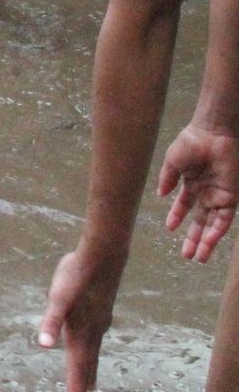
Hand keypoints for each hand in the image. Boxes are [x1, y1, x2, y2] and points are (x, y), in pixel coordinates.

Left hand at [38, 247, 127, 391]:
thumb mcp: (58, 298)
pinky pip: (96, 339)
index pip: (77, 367)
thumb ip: (51, 322)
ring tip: (90, 386)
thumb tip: (45, 345)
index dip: (75, 389)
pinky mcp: (101, 312)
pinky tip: (92, 346)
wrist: (103, 256)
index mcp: (81, 331)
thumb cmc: (76, 275)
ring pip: (93, 353)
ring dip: (89, 371)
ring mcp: (99, 322)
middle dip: (80, 386)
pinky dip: (92, 351)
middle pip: (86, 365)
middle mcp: (93, 331)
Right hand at [160, 122, 238, 261]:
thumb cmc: (191, 143)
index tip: (170, 229)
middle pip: (200, 221)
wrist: (212, 134)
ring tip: (198, 257)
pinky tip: (208, 242)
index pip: (185, 206)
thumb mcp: (173, 162)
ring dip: (206, 241)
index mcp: (192, 183)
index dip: (177, 217)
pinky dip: (217, 231)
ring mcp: (219, 195)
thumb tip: (160, 195)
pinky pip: (224, 219)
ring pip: (213, 225)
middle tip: (186, 255)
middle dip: (193, 238)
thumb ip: (167, 179)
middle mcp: (207, 192)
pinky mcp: (230, 197)